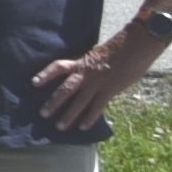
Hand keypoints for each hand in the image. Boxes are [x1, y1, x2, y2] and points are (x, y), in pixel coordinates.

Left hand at [30, 44, 150, 133]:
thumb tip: (88, 75)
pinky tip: (83, 127)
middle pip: (65, 90)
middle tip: (43, 115)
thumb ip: (91, 65)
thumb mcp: (100, 53)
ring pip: (78, 102)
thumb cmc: (122, 45)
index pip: (58, 67)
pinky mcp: (110, 90)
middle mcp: (86, 73)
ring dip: (68, 115)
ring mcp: (97, 83)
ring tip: (60, 126)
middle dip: (53, 103)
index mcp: (82, 62)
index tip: (33, 82)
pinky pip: (97, 108)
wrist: (138, 44)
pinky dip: (89, 118)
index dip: (45, 75)